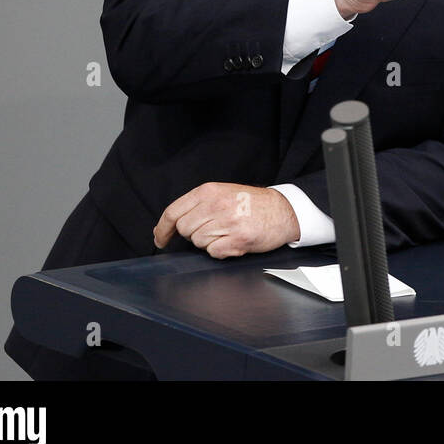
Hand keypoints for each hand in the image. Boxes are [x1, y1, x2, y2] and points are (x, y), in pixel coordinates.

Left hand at [153, 183, 300, 257]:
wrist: (284, 210)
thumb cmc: (253, 203)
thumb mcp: (224, 192)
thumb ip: (199, 204)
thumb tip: (173, 223)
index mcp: (209, 191)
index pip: (173, 212)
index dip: (162, 229)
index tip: (160, 239)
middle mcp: (216, 204)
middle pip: (184, 229)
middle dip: (194, 234)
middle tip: (213, 229)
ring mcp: (227, 221)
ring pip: (198, 242)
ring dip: (210, 242)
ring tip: (228, 233)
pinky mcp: (238, 238)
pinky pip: (214, 252)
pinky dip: (222, 251)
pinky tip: (234, 241)